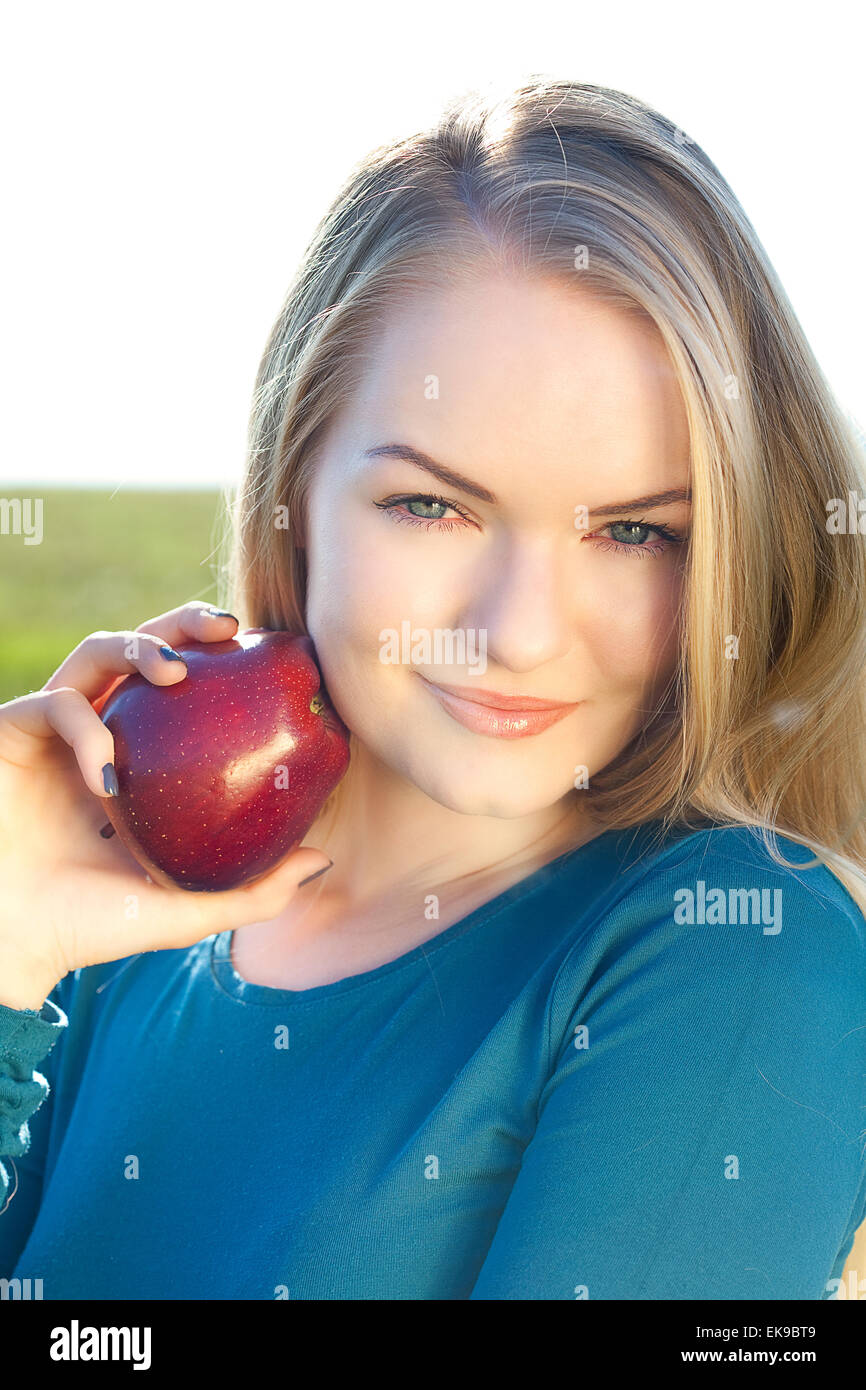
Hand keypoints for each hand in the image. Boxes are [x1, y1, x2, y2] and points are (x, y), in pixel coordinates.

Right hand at [0, 601, 332, 1009]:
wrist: (13, 944)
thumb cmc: (92, 928)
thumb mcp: (186, 909)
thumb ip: (253, 890)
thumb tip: (322, 859)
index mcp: (140, 760)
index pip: (185, 690)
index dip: (224, 662)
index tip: (270, 654)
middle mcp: (98, 733)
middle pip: (143, 650)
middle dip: (186, 623)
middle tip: (232, 626)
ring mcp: (53, 730)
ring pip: (96, 653)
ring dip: (138, 646)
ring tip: (176, 670)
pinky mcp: (11, 731)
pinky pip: (55, 705)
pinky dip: (86, 729)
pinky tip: (107, 772)